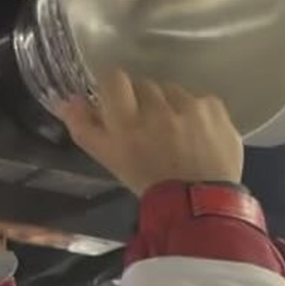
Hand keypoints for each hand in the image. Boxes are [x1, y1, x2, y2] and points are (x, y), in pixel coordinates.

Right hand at [58, 69, 242, 196]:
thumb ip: (84, 128)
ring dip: (171, 106)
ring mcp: (190, 108)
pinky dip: (197, 114)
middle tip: (148, 128)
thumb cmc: (148, 183)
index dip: (114, 88)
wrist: (198, 206)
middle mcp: (158, 109)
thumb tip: (68, 100)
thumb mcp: (109, 160)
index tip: (119, 101)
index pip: (113, 79)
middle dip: (144, 102)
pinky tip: (197, 136)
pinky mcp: (215, 110)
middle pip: (144, 84)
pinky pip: (201, 100)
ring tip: (175, 134)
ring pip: (173, 90)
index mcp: (126, 123)